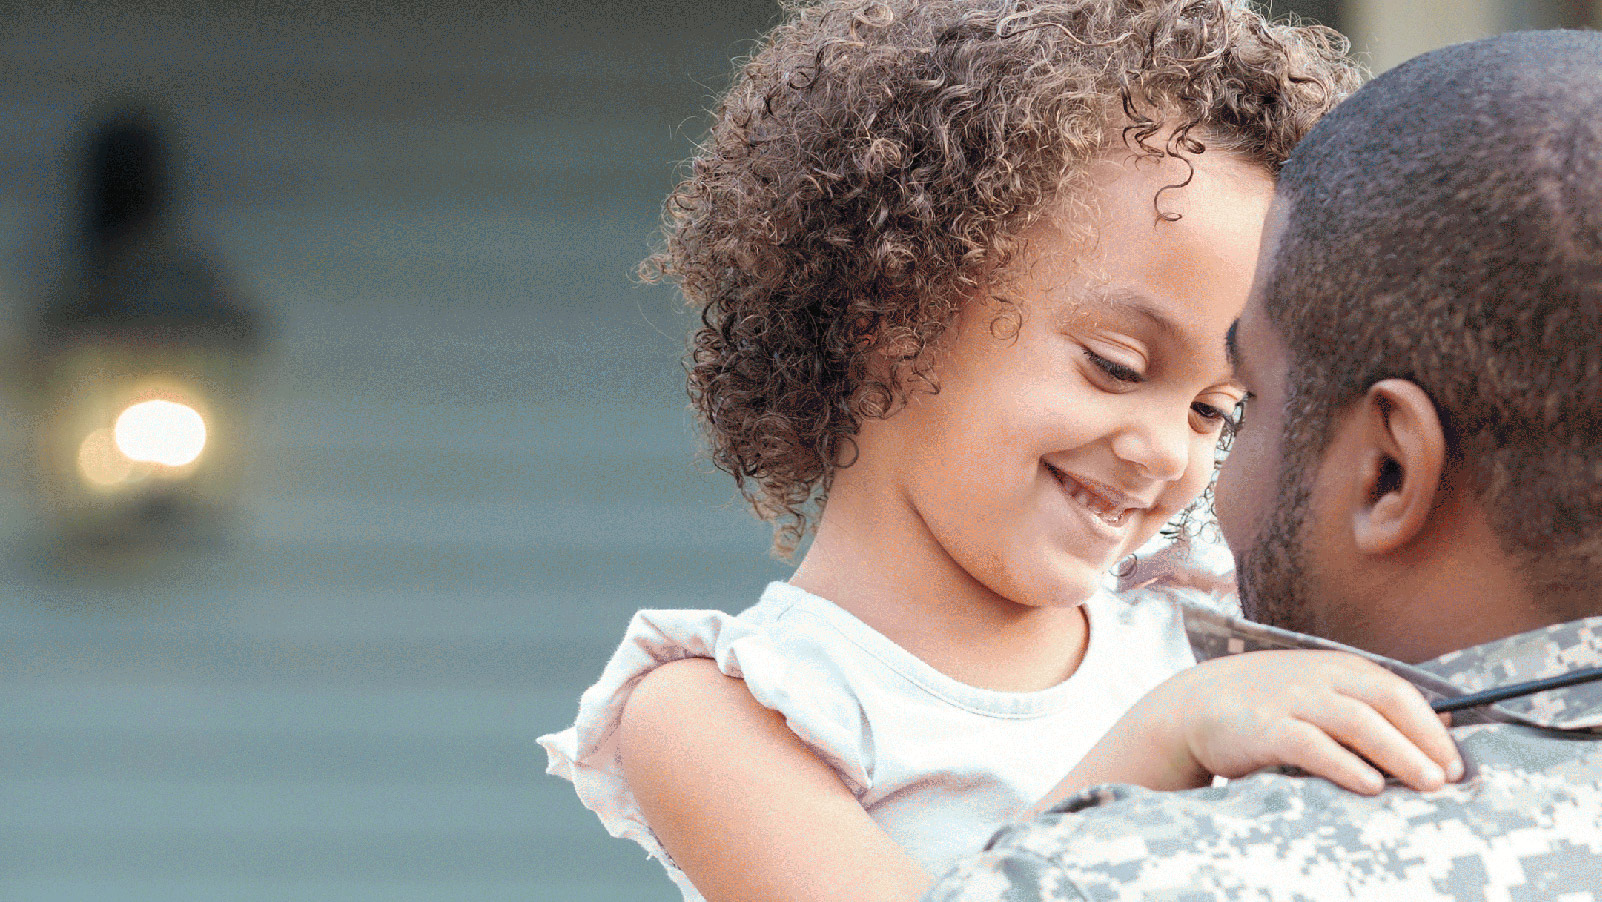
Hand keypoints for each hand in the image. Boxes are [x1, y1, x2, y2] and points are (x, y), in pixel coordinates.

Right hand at [1146, 650, 1462, 793]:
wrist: (1197, 704)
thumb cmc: (1268, 706)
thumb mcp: (1318, 695)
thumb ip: (1362, 709)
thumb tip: (1428, 737)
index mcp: (1338, 668)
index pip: (1399, 692)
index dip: (1433, 727)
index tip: (1457, 763)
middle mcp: (1319, 678)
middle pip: (1386, 702)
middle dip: (1425, 740)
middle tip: (1450, 777)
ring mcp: (1291, 700)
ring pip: (1357, 722)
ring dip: (1399, 754)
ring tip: (1427, 783)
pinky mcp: (1264, 727)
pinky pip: (1311, 745)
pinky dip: (1344, 765)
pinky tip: (1369, 786)